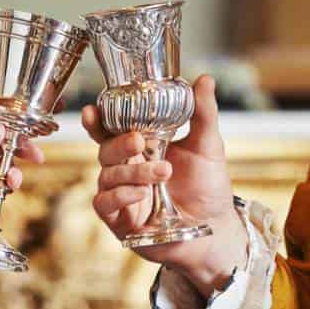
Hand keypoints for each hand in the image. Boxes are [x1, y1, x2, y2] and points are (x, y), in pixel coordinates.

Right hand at [84, 74, 246, 294]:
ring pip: (107, 175)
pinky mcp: (120, 220)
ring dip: (133, 172)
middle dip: (119, 143)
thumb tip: (204, 79)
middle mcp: (126, 169)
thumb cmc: (208, 187)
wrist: (216, 229)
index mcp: (140, 148)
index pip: (110, 129)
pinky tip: (142, 193)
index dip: (97, 120)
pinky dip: (121, 195)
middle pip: (105, 149)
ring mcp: (121, 195)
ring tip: (162, 172)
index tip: (92, 110)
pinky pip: (105, 203)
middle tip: (139, 141)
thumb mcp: (208, 146)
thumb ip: (202, 113)